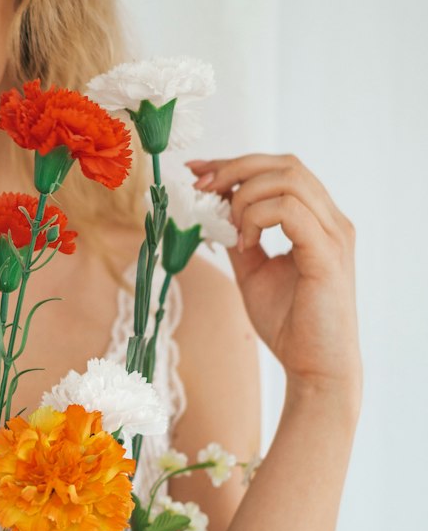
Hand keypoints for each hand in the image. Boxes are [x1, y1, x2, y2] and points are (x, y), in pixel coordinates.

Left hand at [187, 152, 360, 398]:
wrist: (315, 368)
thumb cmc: (290, 324)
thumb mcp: (253, 271)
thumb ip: (240, 238)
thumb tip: (212, 211)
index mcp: (318, 220)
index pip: (280, 169)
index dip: (235, 163)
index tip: (196, 169)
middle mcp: (331, 220)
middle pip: (285, 164)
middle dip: (234, 168)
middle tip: (200, 187)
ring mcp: (334, 234)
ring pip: (287, 179)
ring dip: (245, 195)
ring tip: (229, 228)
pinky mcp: (327, 254)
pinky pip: (289, 210)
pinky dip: (256, 218)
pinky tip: (245, 243)